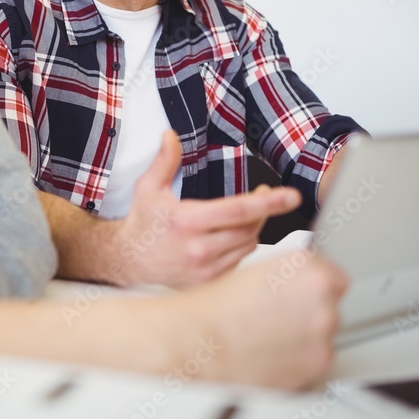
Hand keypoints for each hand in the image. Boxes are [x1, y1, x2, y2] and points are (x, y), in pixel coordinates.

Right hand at [113, 131, 300, 286]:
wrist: (127, 261)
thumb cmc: (141, 223)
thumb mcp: (148, 188)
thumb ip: (165, 161)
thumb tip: (171, 135)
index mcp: (186, 222)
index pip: (237, 211)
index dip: (268, 202)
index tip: (290, 195)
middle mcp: (198, 249)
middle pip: (250, 228)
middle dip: (264, 210)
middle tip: (266, 195)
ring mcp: (205, 269)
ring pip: (248, 244)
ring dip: (253, 227)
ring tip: (245, 214)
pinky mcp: (209, 283)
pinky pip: (240, 261)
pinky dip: (242, 245)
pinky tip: (231, 235)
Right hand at [168, 253, 347, 388]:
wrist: (197, 342)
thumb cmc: (214, 308)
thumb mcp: (254, 270)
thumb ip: (288, 273)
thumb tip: (298, 281)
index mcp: (308, 269)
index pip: (333, 276)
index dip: (311, 285)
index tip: (299, 291)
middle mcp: (322, 301)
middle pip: (329, 306)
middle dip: (307, 311)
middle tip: (275, 314)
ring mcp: (322, 337)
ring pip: (322, 336)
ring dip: (303, 337)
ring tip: (266, 335)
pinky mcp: (316, 367)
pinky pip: (313, 361)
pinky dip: (297, 359)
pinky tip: (267, 351)